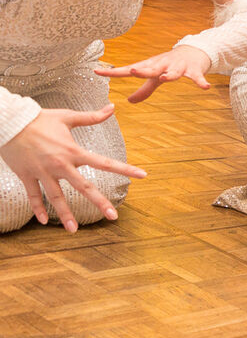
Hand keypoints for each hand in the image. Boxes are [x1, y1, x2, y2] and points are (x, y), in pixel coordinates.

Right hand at [0, 105, 145, 230]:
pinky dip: (38, 208)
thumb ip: (92, 117)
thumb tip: (113, 107)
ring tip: (74, 230)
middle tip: (113, 217)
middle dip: (99, 203)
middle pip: (83, 187)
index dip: (125, 169)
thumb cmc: (39, 118)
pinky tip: (44, 221)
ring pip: (57, 197)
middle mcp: (60, 165)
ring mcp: (43, 172)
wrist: (9, 122)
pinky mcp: (26, 175)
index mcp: (73, 151)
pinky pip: (33, 195)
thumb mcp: (67, 117)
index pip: (104, 162)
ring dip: (65, 214)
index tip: (143, 175)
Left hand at [94, 46, 214, 102]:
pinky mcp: (193, 69)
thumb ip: (144, 89)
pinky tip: (205, 87)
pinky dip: (200, 82)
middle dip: (142, 71)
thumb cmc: (170, 64)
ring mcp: (177, 66)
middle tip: (133, 71)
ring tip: (166, 78)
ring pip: (173, 72)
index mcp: (150, 67)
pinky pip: (197, 77)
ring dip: (169, 75)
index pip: (128, 69)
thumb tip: (129, 101)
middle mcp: (162, 65)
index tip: (96, 71)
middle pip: (150, 69)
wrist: (194, 50)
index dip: (113, 72)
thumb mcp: (156, 77)